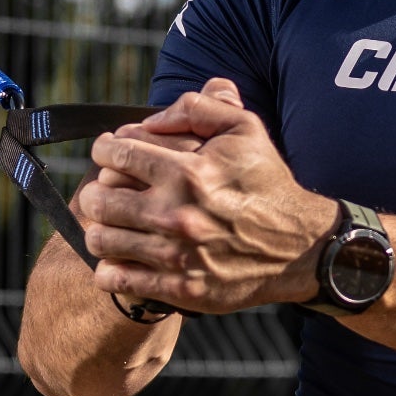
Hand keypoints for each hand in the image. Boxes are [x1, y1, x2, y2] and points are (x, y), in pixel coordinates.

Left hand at [77, 77, 337, 312]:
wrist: (299, 246)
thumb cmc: (267, 183)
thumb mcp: (246, 128)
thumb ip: (199, 107)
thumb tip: (153, 117)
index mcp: (187, 172)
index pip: (114, 155)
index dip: (104, 149)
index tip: (110, 153)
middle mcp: (177, 213)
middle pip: (98, 199)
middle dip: (96, 190)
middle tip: (106, 191)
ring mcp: (176, 255)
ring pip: (101, 240)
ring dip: (99, 229)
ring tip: (112, 224)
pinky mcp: (180, 288)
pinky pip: (118, 280)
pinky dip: (109, 269)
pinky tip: (121, 258)